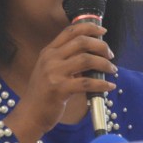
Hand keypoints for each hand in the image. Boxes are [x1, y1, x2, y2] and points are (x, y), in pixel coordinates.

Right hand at [9, 22, 115, 138]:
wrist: (30, 114)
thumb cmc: (43, 93)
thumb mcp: (49, 70)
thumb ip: (66, 59)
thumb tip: (93, 54)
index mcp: (48, 51)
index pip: (70, 30)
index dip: (89, 27)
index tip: (102, 31)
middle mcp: (50, 59)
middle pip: (81, 41)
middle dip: (101, 46)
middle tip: (110, 54)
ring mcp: (53, 73)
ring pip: (86, 59)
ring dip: (104, 64)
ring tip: (112, 70)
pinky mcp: (59, 89)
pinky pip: (87, 83)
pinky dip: (102, 84)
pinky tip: (109, 86)